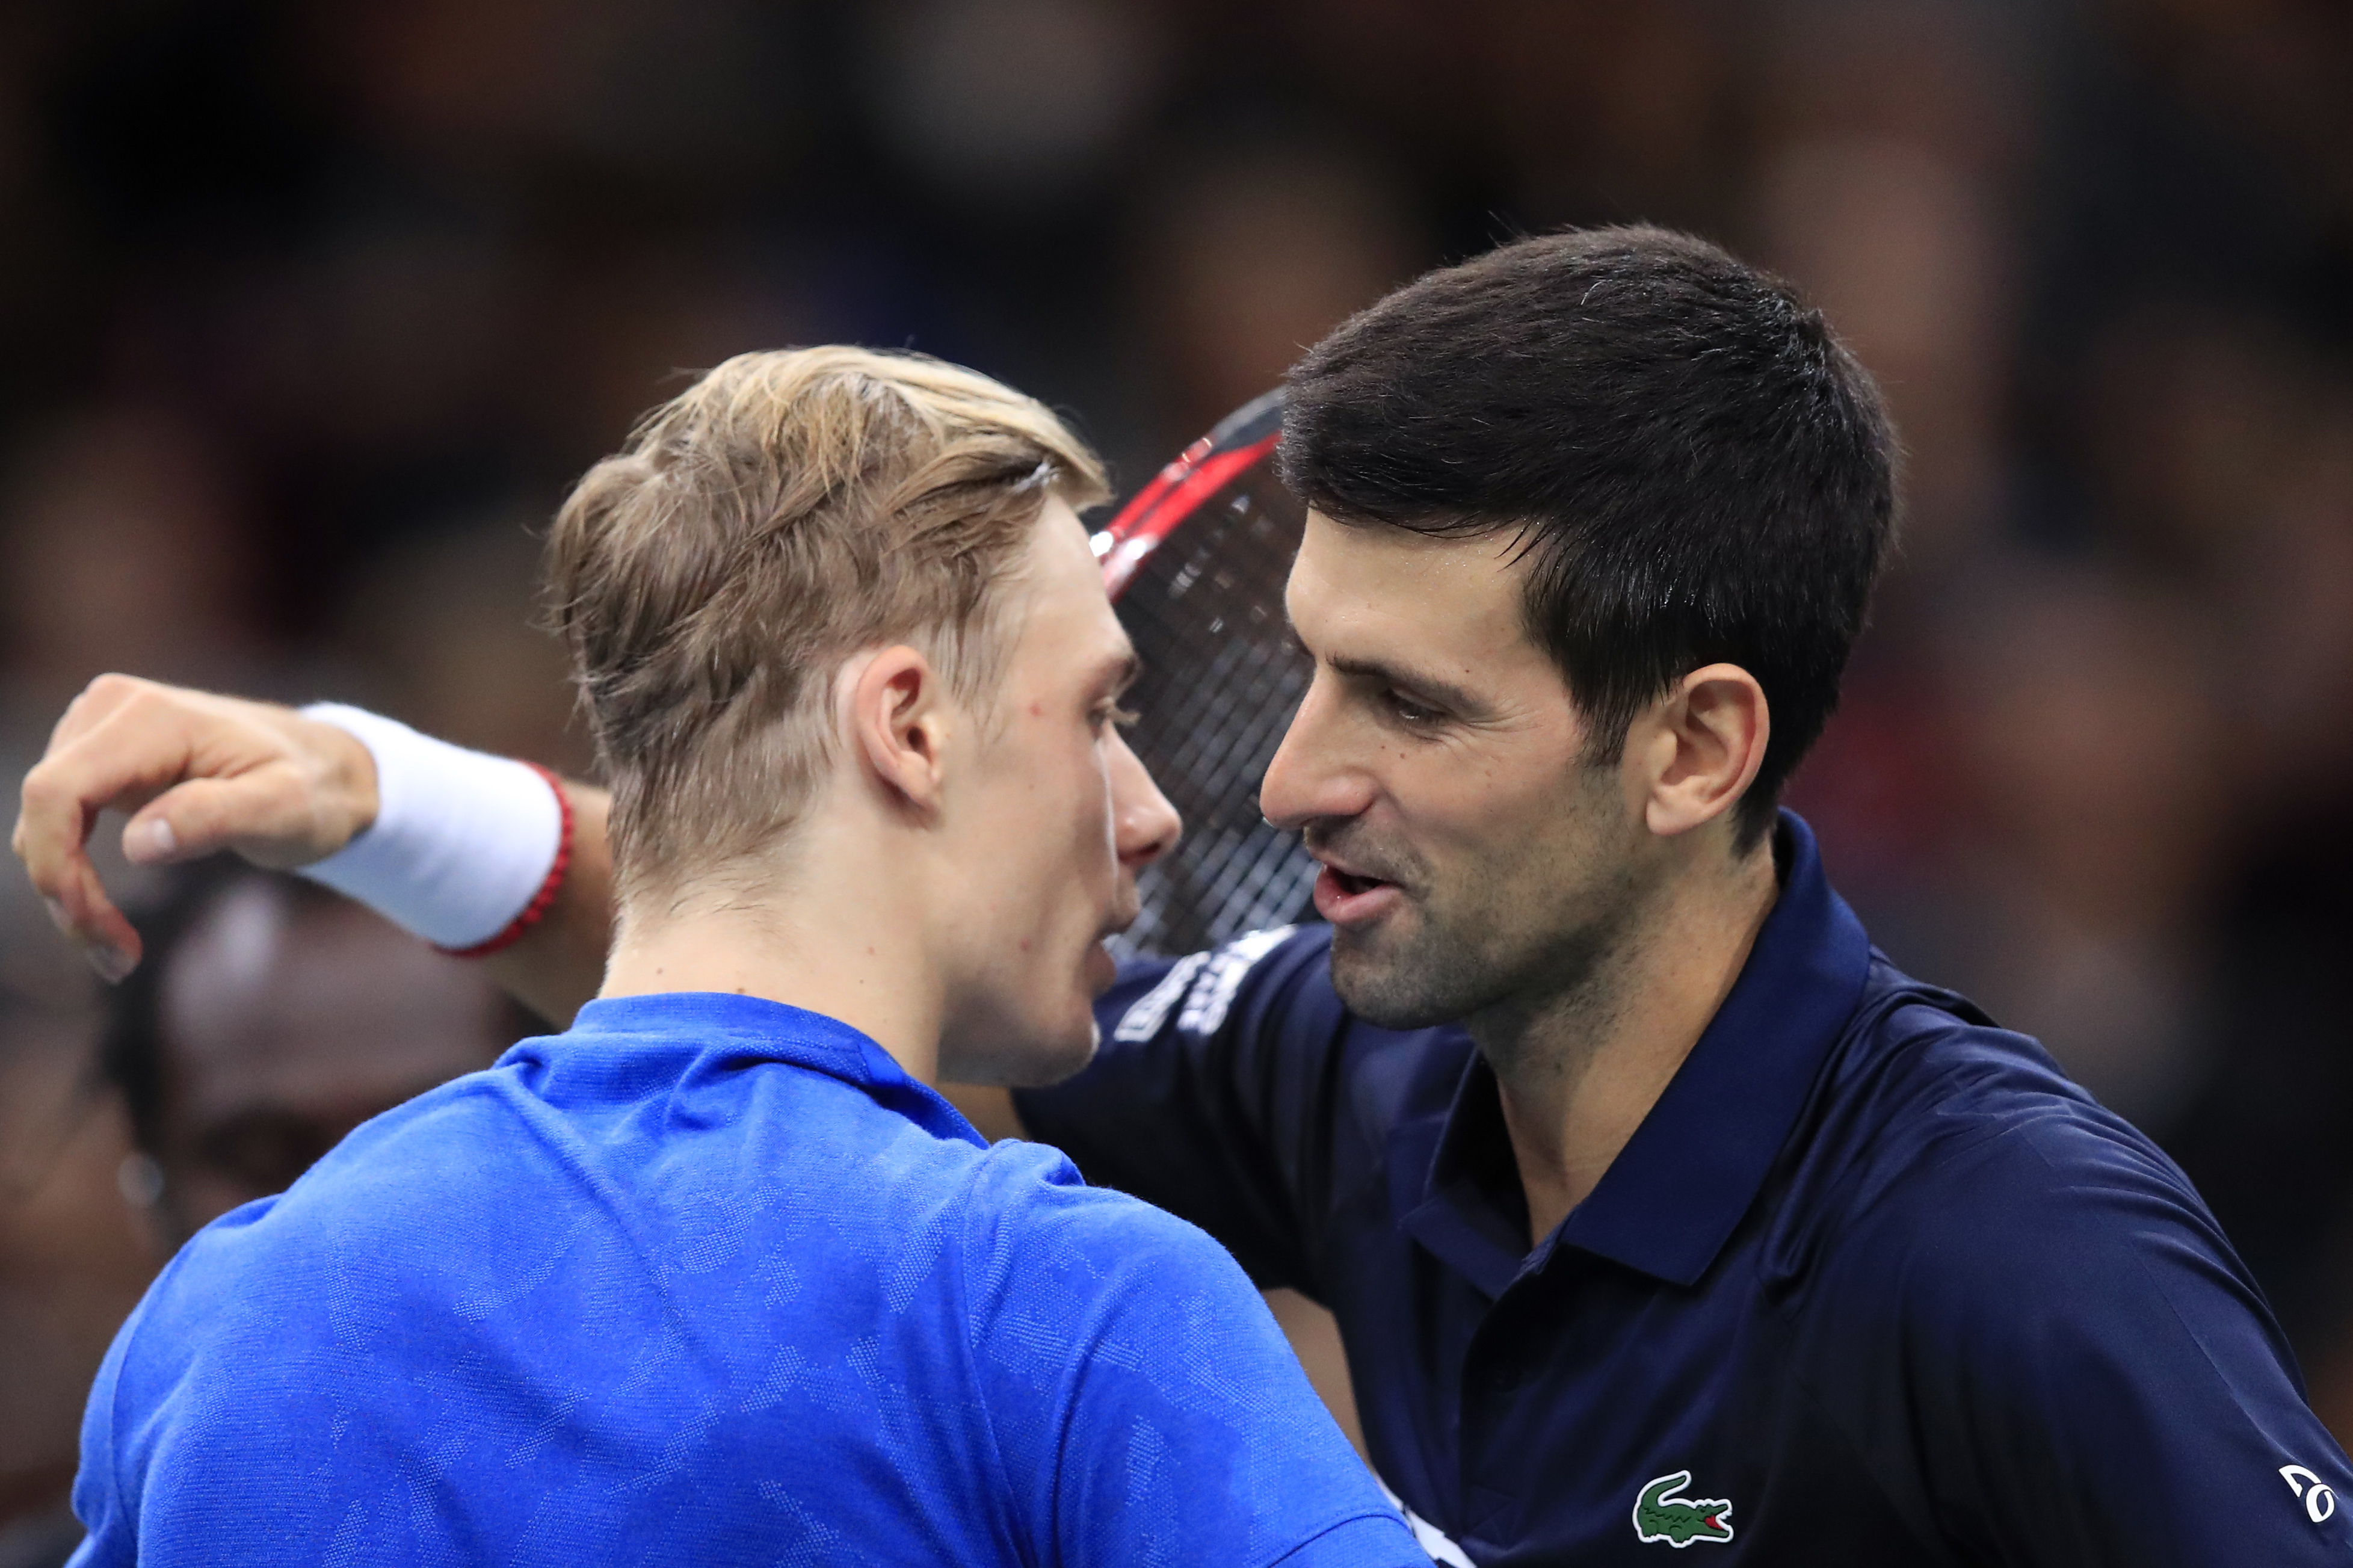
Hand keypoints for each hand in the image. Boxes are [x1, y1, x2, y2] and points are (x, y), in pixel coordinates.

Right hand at [13, 675, 379, 980]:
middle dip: (64, 891)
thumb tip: (137, 844)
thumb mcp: (285, 810)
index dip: (56, 865)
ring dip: (68, 891)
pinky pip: (59, 819)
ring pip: (44, 821)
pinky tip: (109, 919)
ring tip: (121, 950)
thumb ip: (215, 818)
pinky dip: (73, 872)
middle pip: (42, 809)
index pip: (57, 792)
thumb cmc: (313, 791)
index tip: (96, 929)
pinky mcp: (99, 754)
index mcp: (150, 718)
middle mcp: (110, 709)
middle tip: (117, 959)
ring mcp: (99, 727)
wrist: (327, 769)